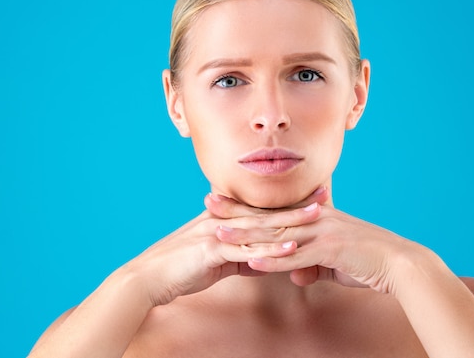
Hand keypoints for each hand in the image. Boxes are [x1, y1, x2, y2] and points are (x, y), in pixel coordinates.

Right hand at [123, 187, 329, 306]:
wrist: (149, 278)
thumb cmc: (180, 270)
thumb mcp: (215, 262)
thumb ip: (239, 259)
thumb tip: (263, 263)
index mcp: (222, 219)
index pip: (260, 209)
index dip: (287, 204)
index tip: (312, 197)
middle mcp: (221, 220)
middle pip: (265, 211)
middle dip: (296, 204)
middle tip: (324, 196)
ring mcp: (216, 232)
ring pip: (260, 225)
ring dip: (290, 220)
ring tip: (317, 216)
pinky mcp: (212, 250)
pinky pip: (246, 249)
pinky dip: (270, 248)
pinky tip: (291, 247)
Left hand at [208, 194, 425, 293]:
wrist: (399, 264)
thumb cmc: (367, 261)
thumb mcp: (333, 262)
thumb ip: (311, 265)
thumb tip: (295, 275)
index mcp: (314, 216)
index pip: (274, 210)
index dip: (247, 205)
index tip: (222, 200)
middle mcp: (314, 219)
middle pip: (268, 215)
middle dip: (236, 210)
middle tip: (208, 202)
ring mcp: (322, 232)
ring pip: (276, 233)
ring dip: (246, 235)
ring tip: (218, 234)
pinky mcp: (330, 250)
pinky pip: (295, 257)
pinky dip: (272, 260)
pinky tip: (251, 262)